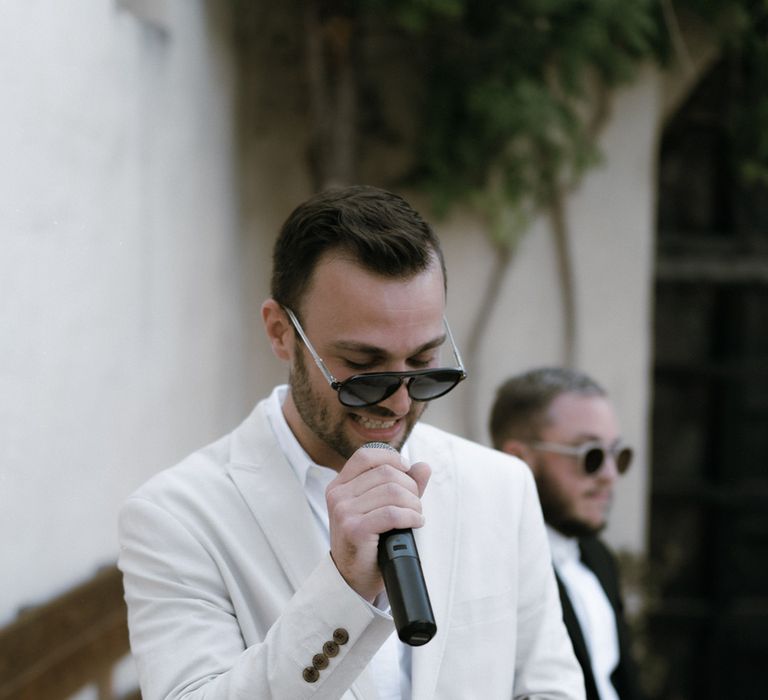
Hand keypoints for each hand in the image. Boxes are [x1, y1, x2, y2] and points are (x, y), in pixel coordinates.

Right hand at [326, 445, 430, 601]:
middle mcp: (338, 495)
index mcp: (340, 485)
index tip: (407, 471)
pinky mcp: (354, 529)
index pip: (366, 456)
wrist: (353, 579)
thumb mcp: (381, 508)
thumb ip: (402, 485)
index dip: (392, 458)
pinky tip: (416, 523)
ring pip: (392, 492)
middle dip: (410, 487)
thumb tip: (424, 466)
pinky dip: (411, 516)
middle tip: (415, 504)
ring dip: (413, 504)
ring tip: (415, 515)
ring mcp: (344, 512)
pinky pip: (392, 513)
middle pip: (386, 473)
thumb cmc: (369, 542)